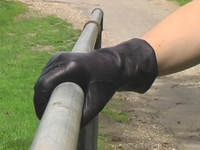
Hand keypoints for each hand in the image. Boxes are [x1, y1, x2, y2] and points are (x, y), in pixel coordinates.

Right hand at [33, 38, 157, 126]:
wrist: (111, 65)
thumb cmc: (106, 82)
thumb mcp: (97, 102)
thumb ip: (82, 117)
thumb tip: (65, 126)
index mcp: (72, 67)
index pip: (45, 84)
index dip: (40, 102)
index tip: (43, 116)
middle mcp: (62, 58)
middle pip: (41, 81)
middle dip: (40, 100)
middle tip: (45, 114)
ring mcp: (59, 56)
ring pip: (42, 77)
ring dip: (43, 93)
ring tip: (49, 106)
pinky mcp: (59, 58)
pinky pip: (47, 74)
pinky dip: (47, 85)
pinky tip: (53, 94)